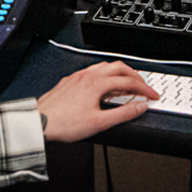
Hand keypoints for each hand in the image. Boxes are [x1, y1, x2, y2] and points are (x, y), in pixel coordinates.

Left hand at [36, 61, 158, 141]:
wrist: (38, 122)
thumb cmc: (64, 124)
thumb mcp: (100, 123)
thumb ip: (123, 113)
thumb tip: (140, 107)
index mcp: (97, 83)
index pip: (129, 81)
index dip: (144, 88)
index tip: (152, 95)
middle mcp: (88, 76)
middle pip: (119, 67)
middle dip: (135, 76)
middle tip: (143, 86)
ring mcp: (78, 77)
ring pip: (104, 67)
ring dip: (119, 73)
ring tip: (125, 85)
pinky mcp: (69, 81)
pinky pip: (92, 71)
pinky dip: (104, 76)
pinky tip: (102, 86)